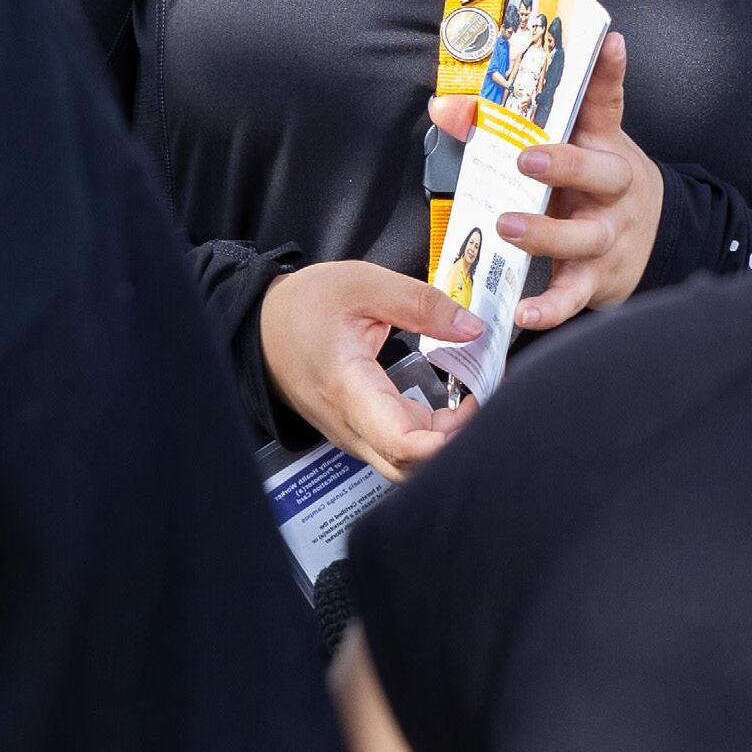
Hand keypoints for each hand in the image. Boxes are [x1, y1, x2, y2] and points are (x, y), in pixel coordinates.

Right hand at [260, 262, 481, 481]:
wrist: (262, 327)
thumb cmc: (304, 306)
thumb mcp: (363, 285)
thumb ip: (420, 303)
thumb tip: (472, 329)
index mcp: (349, 390)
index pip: (402, 446)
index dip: (447, 442)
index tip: (478, 407)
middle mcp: (351, 426)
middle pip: (410, 467)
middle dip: (457, 444)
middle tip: (488, 402)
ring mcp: (355, 434)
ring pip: (409, 463)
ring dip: (447, 440)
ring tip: (476, 398)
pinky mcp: (361, 431)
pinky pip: (402, 447)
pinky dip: (434, 434)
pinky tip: (455, 404)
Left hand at [427, 32, 662, 335]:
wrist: (648, 240)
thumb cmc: (590, 185)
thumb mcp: (563, 148)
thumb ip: (500, 125)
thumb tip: (444, 107)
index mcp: (602, 144)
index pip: (607, 101)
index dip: (609, 70)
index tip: (609, 42)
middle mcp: (613, 188)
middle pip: (602, 171)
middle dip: (566, 164)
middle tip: (527, 159)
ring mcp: (609, 236)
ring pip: (586, 236)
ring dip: (547, 234)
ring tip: (509, 228)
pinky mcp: (597, 280)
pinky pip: (574, 296)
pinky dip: (551, 307)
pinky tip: (525, 312)